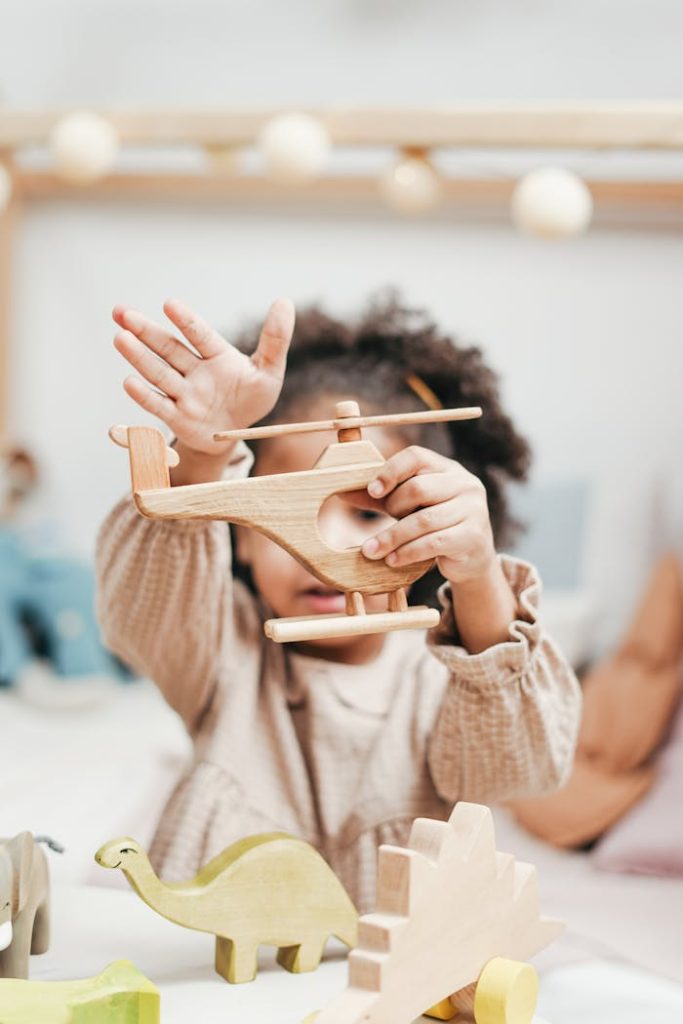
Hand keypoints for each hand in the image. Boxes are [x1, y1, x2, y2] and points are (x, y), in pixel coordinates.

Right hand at [112, 298, 294, 457]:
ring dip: (139, 357)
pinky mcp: (177, 417)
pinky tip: (128, 382)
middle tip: (122, 313)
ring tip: (119, 337)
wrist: (234, 433)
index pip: (200, 335)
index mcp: (217, 355)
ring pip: (159, 373)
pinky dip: (144, 396)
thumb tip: (284, 301)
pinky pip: (159, 406)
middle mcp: (195, 371)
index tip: (170, 304)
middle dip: (146, 331)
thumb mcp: (269, 371)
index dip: (186, 320)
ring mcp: (184, 393)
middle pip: (168, 349)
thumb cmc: (251, 398)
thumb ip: (275, 339)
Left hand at [358, 445, 496, 584]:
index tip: (372, 490)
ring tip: (371, 551)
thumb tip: (343, 491)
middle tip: (381, 524)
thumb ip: (381, 497)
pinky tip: (392, 560)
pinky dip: (408, 552)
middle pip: (418, 488)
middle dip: (393, 507)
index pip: (416, 456)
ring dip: (392, 537)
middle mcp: (464, 484)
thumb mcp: (409, 507)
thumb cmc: (436, 525)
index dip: (390, 471)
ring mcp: (472, 510)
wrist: (472, 557)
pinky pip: (433, 543)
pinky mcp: (471, 537)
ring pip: (423, 520)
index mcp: (448, 469)